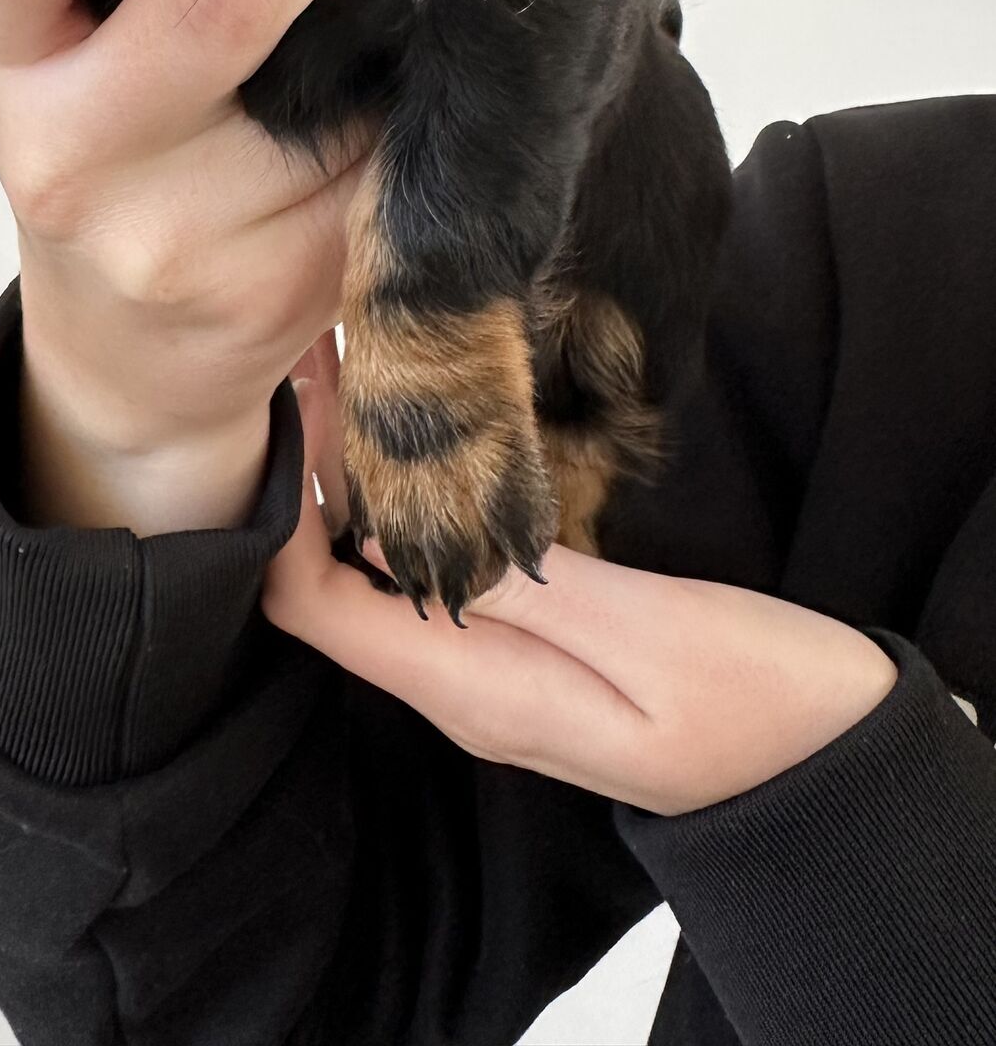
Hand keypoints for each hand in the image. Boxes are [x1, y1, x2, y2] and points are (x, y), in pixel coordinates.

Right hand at [0, 0, 396, 534]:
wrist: (128, 357)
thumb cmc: (102, 150)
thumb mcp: (46, 45)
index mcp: (3, 62)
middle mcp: (71, 155)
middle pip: (221, 1)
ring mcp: (177, 238)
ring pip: (338, 79)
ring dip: (393, 16)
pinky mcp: (284, 287)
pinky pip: (385, 157)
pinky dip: (412, 103)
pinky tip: (401, 85)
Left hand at [263, 346, 897, 814]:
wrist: (837, 769)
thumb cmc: (761, 700)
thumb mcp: (650, 633)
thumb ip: (529, 587)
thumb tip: (409, 531)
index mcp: (476, 690)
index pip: (313, 606)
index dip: (285, 505)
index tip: (298, 401)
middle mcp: (463, 688)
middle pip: (332, 582)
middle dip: (313, 472)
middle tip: (319, 353)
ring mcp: (492, 671)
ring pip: (379, 574)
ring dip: (357, 479)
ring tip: (356, 370)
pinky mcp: (528, 647)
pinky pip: (433, 574)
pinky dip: (411, 500)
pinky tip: (426, 438)